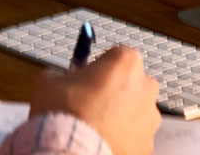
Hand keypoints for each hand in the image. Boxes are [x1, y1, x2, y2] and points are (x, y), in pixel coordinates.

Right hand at [29, 47, 160, 154]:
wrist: (71, 154)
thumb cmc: (65, 115)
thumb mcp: (49, 81)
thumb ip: (61, 74)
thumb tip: (60, 79)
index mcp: (126, 62)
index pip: (115, 55)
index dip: (99, 66)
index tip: (87, 77)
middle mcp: (145, 87)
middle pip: (131, 82)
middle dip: (114, 89)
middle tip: (90, 102)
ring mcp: (150, 118)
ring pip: (135, 110)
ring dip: (120, 114)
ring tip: (95, 126)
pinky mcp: (147, 144)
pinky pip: (135, 135)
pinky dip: (122, 137)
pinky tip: (102, 140)